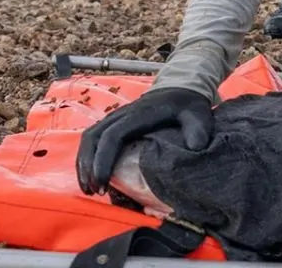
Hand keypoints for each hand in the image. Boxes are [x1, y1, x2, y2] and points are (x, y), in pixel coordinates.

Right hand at [76, 86, 213, 195]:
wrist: (181, 89)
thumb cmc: (188, 106)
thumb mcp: (198, 115)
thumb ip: (198, 130)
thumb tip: (195, 148)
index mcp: (139, 114)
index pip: (112, 136)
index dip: (103, 160)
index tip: (103, 184)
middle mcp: (122, 114)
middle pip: (93, 138)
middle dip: (88, 166)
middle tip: (94, 191)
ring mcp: (115, 118)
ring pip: (89, 138)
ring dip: (84, 163)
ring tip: (89, 189)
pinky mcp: (114, 123)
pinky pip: (93, 139)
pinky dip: (87, 158)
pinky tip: (91, 177)